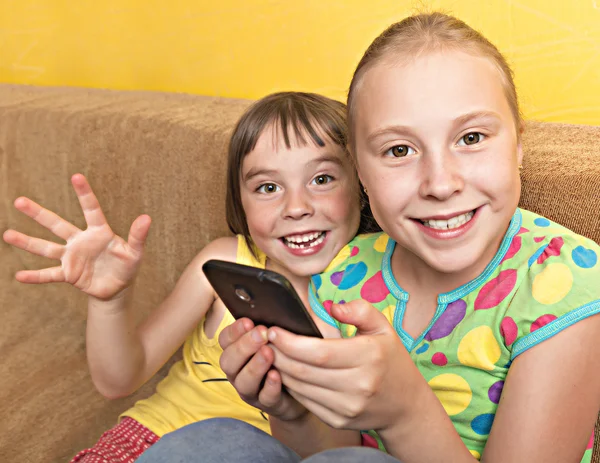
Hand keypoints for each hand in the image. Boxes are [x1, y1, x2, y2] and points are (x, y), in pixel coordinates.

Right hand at [3, 174, 150, 300]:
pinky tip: (19, 276)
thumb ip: (138, 236)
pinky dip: (36, 276)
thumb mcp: (135, 252)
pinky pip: (49, 274)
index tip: (76, 176)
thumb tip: (147, 218)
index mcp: (99, 232)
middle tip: (19, 201)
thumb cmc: (127, 265)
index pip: (91, 209)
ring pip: (47, 247)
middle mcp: (81, 241)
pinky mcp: (69, 274)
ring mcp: (72, 257)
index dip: (84, 194)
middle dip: (39, 214)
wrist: (118, 288)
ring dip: (28, 242)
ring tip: (7, 234)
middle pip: (57, 224)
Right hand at [218, 318, 307, 420]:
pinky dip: (270, 386)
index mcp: (238, 351)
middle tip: (261, 334)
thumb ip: (275, 319)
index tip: (248, 321)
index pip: (225, 340)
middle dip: (244, 346)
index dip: (234, 331)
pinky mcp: (268, 405)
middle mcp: (239, 371)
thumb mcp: (279, 334)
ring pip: (243, 382)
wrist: (304, 388)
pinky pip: (265, 398)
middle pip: (228, 361)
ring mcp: (252, 390)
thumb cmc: (288, 354)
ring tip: (269, 353)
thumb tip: (280, 295)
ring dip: (255, 366)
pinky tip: (278, 375)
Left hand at [267, 299, 418, 430]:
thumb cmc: (390, 360)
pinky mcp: (338, 420)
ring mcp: (347, 407)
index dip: (291, 342)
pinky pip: (305, 401)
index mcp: (369, 357)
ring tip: (269, 352)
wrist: (404, 405)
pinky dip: (289, 385)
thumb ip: (359, 310)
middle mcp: (358, 385)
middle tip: (263, 338)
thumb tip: (332, 306)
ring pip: (300, 387)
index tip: (274, 330)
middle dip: (277, 353)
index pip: (319, 352)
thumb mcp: (383, 328)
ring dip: (279, 369)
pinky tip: (283, 370)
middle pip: (304, 370)